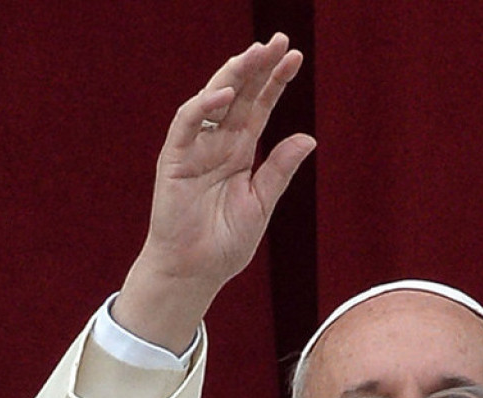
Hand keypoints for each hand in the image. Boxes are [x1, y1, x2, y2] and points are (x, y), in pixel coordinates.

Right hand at [114, 34, 315, 352]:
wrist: (195, 271)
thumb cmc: (226, 243)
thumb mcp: (262, 203)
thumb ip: (280, 170)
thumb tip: (308, 137)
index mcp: (241, 151)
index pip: (261, 106)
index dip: (276, 81)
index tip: (295, 57)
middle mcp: (218, 143)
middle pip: (240, 95)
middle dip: (258, 67)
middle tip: (278, 41)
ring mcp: (195, 148)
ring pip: (213, 101)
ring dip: (233, 76)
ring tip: (254, 54)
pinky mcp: (174, 159)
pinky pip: (186, 125)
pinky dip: (203, 108)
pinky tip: (224, 95)